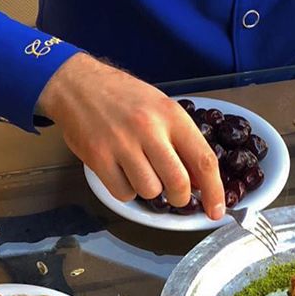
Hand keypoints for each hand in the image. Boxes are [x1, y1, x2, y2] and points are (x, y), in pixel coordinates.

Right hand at [37, 53, 224, 217]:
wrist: (78, 84)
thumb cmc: (126, 97)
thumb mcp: (162, 108)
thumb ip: (182, 141)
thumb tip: (199, 182)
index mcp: (172, 116)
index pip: (204, 160)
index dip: (214, 191)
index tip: (217, 211)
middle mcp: (149, 129)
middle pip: (178, 183)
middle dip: (181, 198)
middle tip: (176, 195)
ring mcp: (121, 144)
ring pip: (150, 191)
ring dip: (150, 191)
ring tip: (141, 171)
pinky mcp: (97, 158)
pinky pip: (123, 193)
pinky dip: (126, 191)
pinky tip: (122, 172)